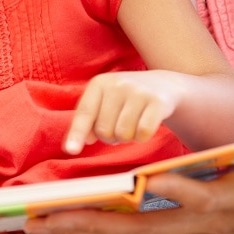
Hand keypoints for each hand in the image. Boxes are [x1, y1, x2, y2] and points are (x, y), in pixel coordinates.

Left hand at [27, 134, 233, 233]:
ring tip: (39, 219)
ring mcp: (183, 232)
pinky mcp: (176, 233)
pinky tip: (67, 220)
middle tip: (47, 214)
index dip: (174, 191)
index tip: (145, 178)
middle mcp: (199, 223)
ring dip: (81, 228)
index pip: (198, 197)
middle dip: (91, 221)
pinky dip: (96, 227)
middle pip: (139, 227)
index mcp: (231, 203)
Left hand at [63, 71, 178, 153]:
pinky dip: (142, 137)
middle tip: (120, 125)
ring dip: (127, 137)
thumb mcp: (105, 101)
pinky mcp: (157, 101)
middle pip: (104, 130)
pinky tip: (145, 124)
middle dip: (111, 136)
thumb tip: (86, 140)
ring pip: (123, 134)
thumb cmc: (126, 98)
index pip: (85, 112)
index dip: (77, 133)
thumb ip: (90, 119)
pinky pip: (143, 133)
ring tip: (132, 124)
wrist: (162, 85)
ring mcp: (138, 91)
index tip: (71, 151)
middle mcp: (117, 84)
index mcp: (99, 83)